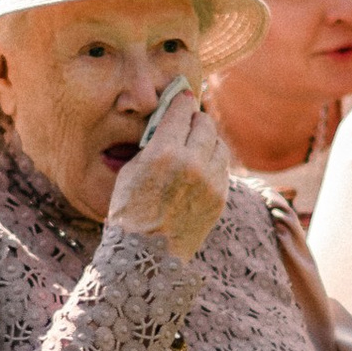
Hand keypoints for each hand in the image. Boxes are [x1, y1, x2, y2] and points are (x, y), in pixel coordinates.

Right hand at [108, 81, 229, 259]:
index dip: (181, 100)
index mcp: (164, 153)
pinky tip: (200, 164)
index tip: (181, 95)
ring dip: (206, 139)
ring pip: (218, 143)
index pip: (181, 111)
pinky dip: (213, 160)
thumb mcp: (131, 170)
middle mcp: (192, 164)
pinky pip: (222, 166)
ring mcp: (210, 182)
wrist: (147, 255)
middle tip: (187, 119)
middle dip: (195, 118)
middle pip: (204, 123)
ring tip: (194, 142)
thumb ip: (153, 142)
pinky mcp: (220, 197)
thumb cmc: (129, 210)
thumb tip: (169, 121)